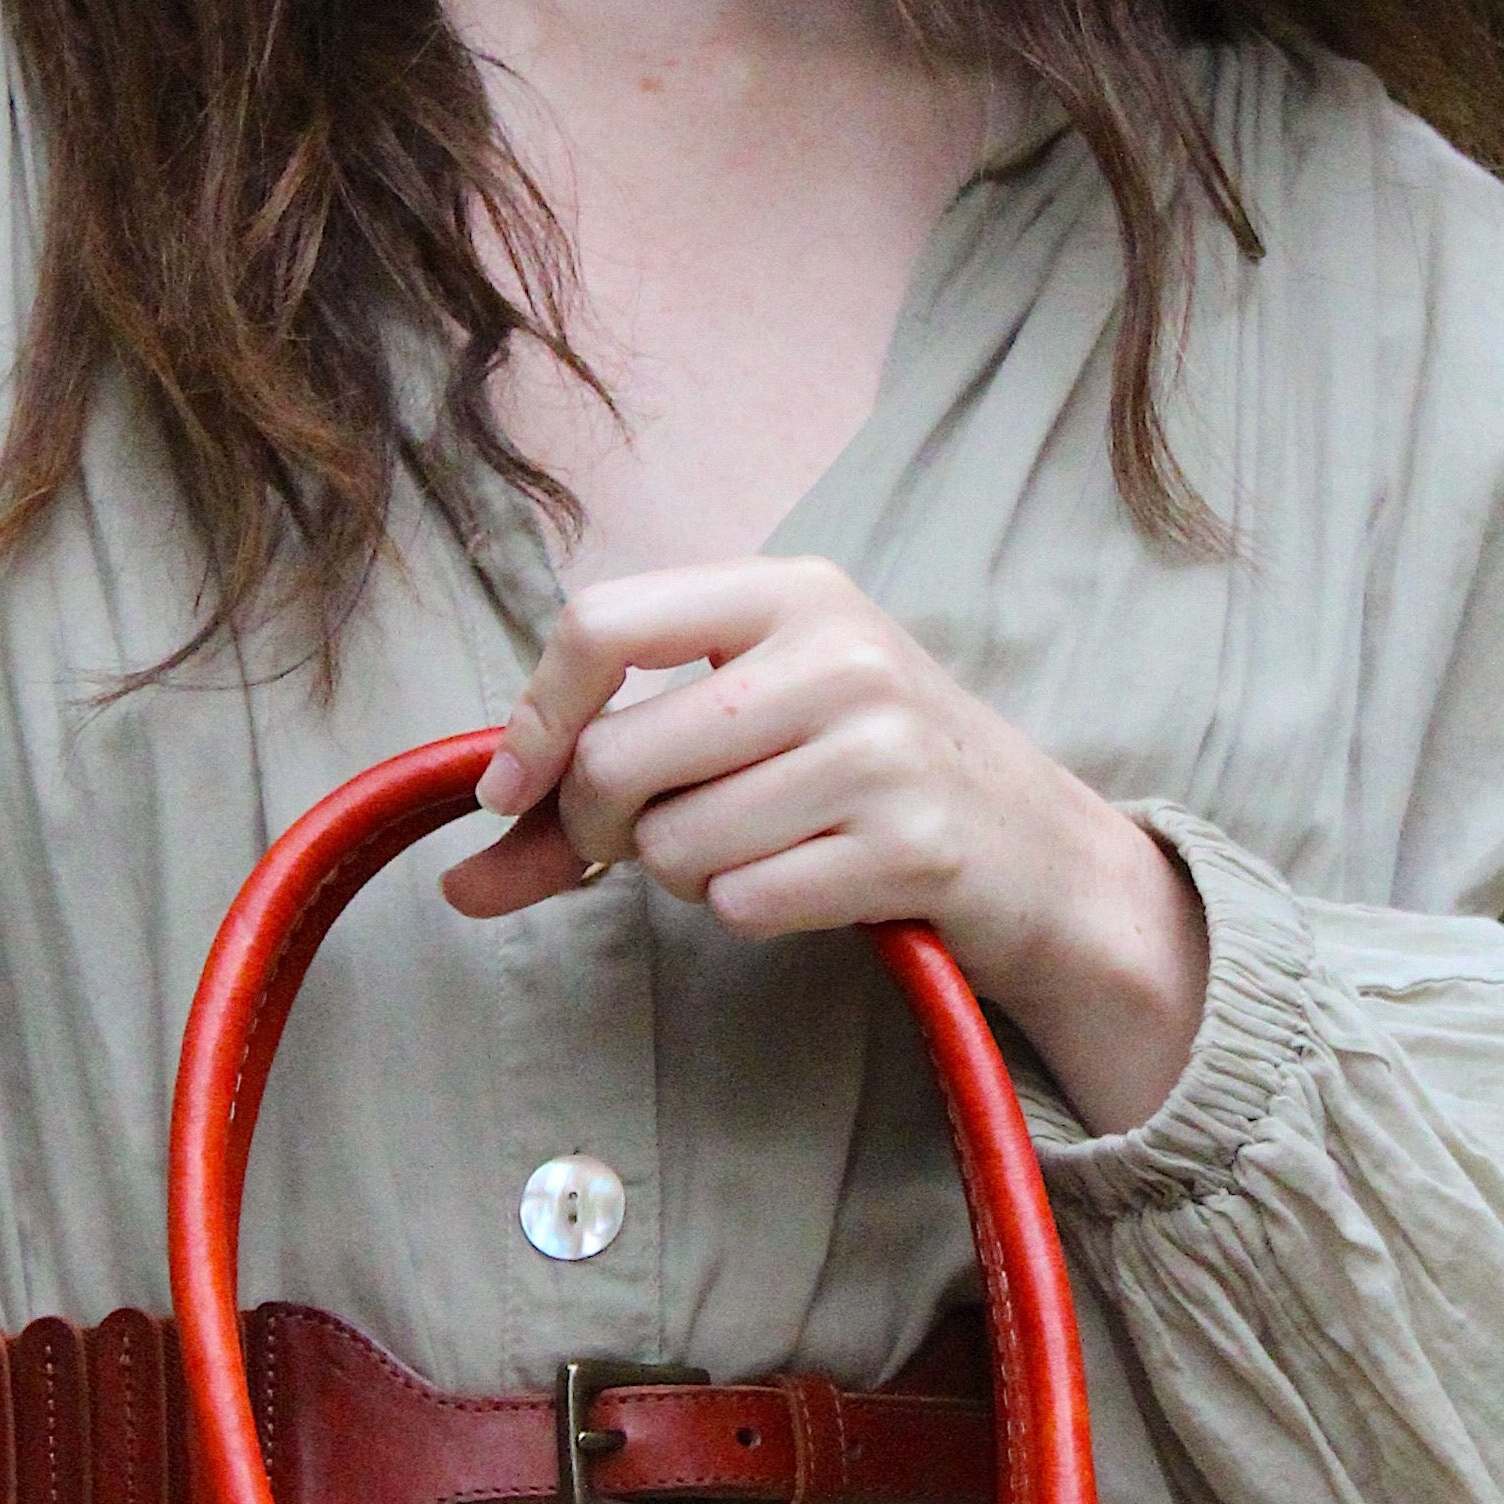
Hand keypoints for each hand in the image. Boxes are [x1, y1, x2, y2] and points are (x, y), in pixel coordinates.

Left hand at [443, 558, 1207, 1135]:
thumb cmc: (869, 778)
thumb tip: (459, 879)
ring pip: (674, 845)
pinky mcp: (911, 846)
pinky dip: (752, 912)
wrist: (1044, 855)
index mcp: (790, 591)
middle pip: (618, 757)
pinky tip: (813, 884)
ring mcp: (883, 748)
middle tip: (658, 835)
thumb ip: (599, 788)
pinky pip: (742, 903)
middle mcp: (839, 652)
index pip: (601, 624)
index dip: (533, 718)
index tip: (511, 789)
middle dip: (607, 826)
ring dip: (690, 875)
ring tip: (765, 850)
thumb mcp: (753, 729)